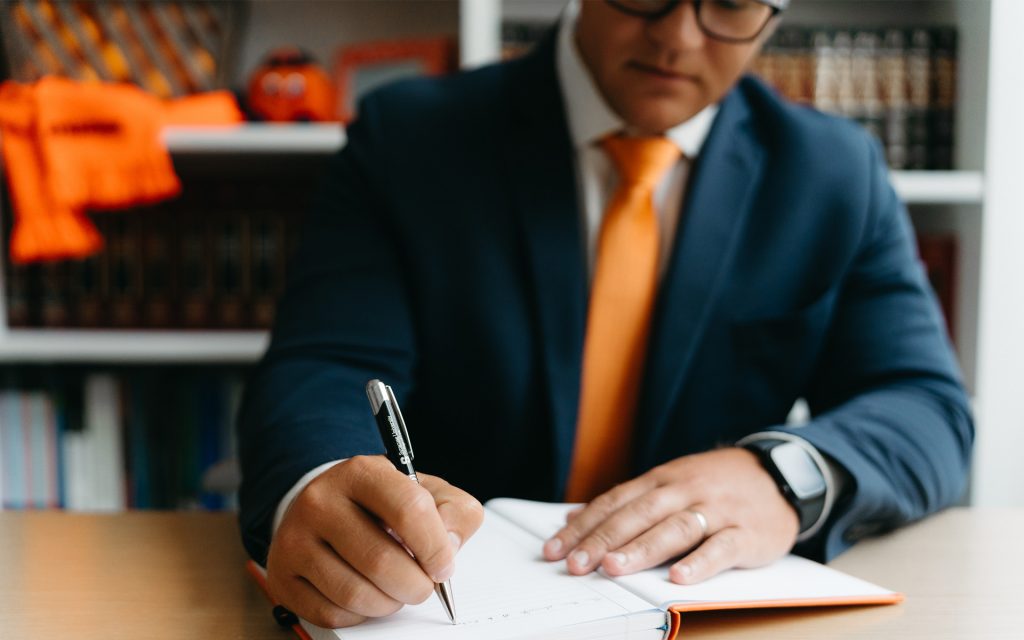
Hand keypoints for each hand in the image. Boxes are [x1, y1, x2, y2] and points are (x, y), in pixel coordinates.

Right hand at [266, 455, 483, 627]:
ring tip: (396, 589)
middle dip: (415, 585)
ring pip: (356, 593)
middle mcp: (321, 501)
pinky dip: (360, 613)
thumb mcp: (425, 491)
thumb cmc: (382, 504)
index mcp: (361, 472)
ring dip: (389, 603)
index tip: (444, 565)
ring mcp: (295, 539)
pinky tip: (367, 594)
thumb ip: (454, 511)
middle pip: (381, 560)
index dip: (435, 547)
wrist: (324, 506)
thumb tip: (448, 546)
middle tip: (423, 585)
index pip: (409, 510)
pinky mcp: (282, 575)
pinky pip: (331, 612)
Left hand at [542, 448, 798, 583]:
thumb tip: (574, 516)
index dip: (583, 526)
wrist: (779, 474)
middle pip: (638, 515)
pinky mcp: (746, 532)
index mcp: (661, 480)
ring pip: (675, 529)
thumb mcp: (668, 483)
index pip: (614, 503)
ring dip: (643, 549)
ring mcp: (716, 510)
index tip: (554, 549)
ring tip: (614, 567)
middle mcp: (684, 491)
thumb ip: (624, 502)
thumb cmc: (714, 485)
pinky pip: (722, 547)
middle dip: (604, 540)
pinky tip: (679, 578)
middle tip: (575, 563)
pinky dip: (700, 563)